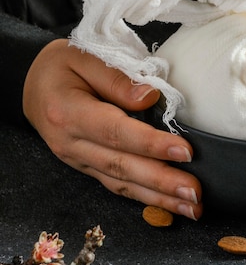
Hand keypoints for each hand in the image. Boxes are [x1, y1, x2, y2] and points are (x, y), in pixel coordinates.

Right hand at [23, 39, 201, 219]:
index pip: (116, 132)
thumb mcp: (84, 56)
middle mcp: (72, 144)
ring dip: (159, 199)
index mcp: (69, 113)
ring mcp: (79, 160)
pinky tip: (170, 206)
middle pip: (121, 167)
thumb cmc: (61, 65)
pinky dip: (145, 199)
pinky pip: (117, 186)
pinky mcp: (87, 167)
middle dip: (162, 183)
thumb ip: (116, 77)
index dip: (151, 144)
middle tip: (195, 193)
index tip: (185, 151)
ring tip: (193, 208)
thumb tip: (151, 97)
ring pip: (122, 184)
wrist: (32, 84)